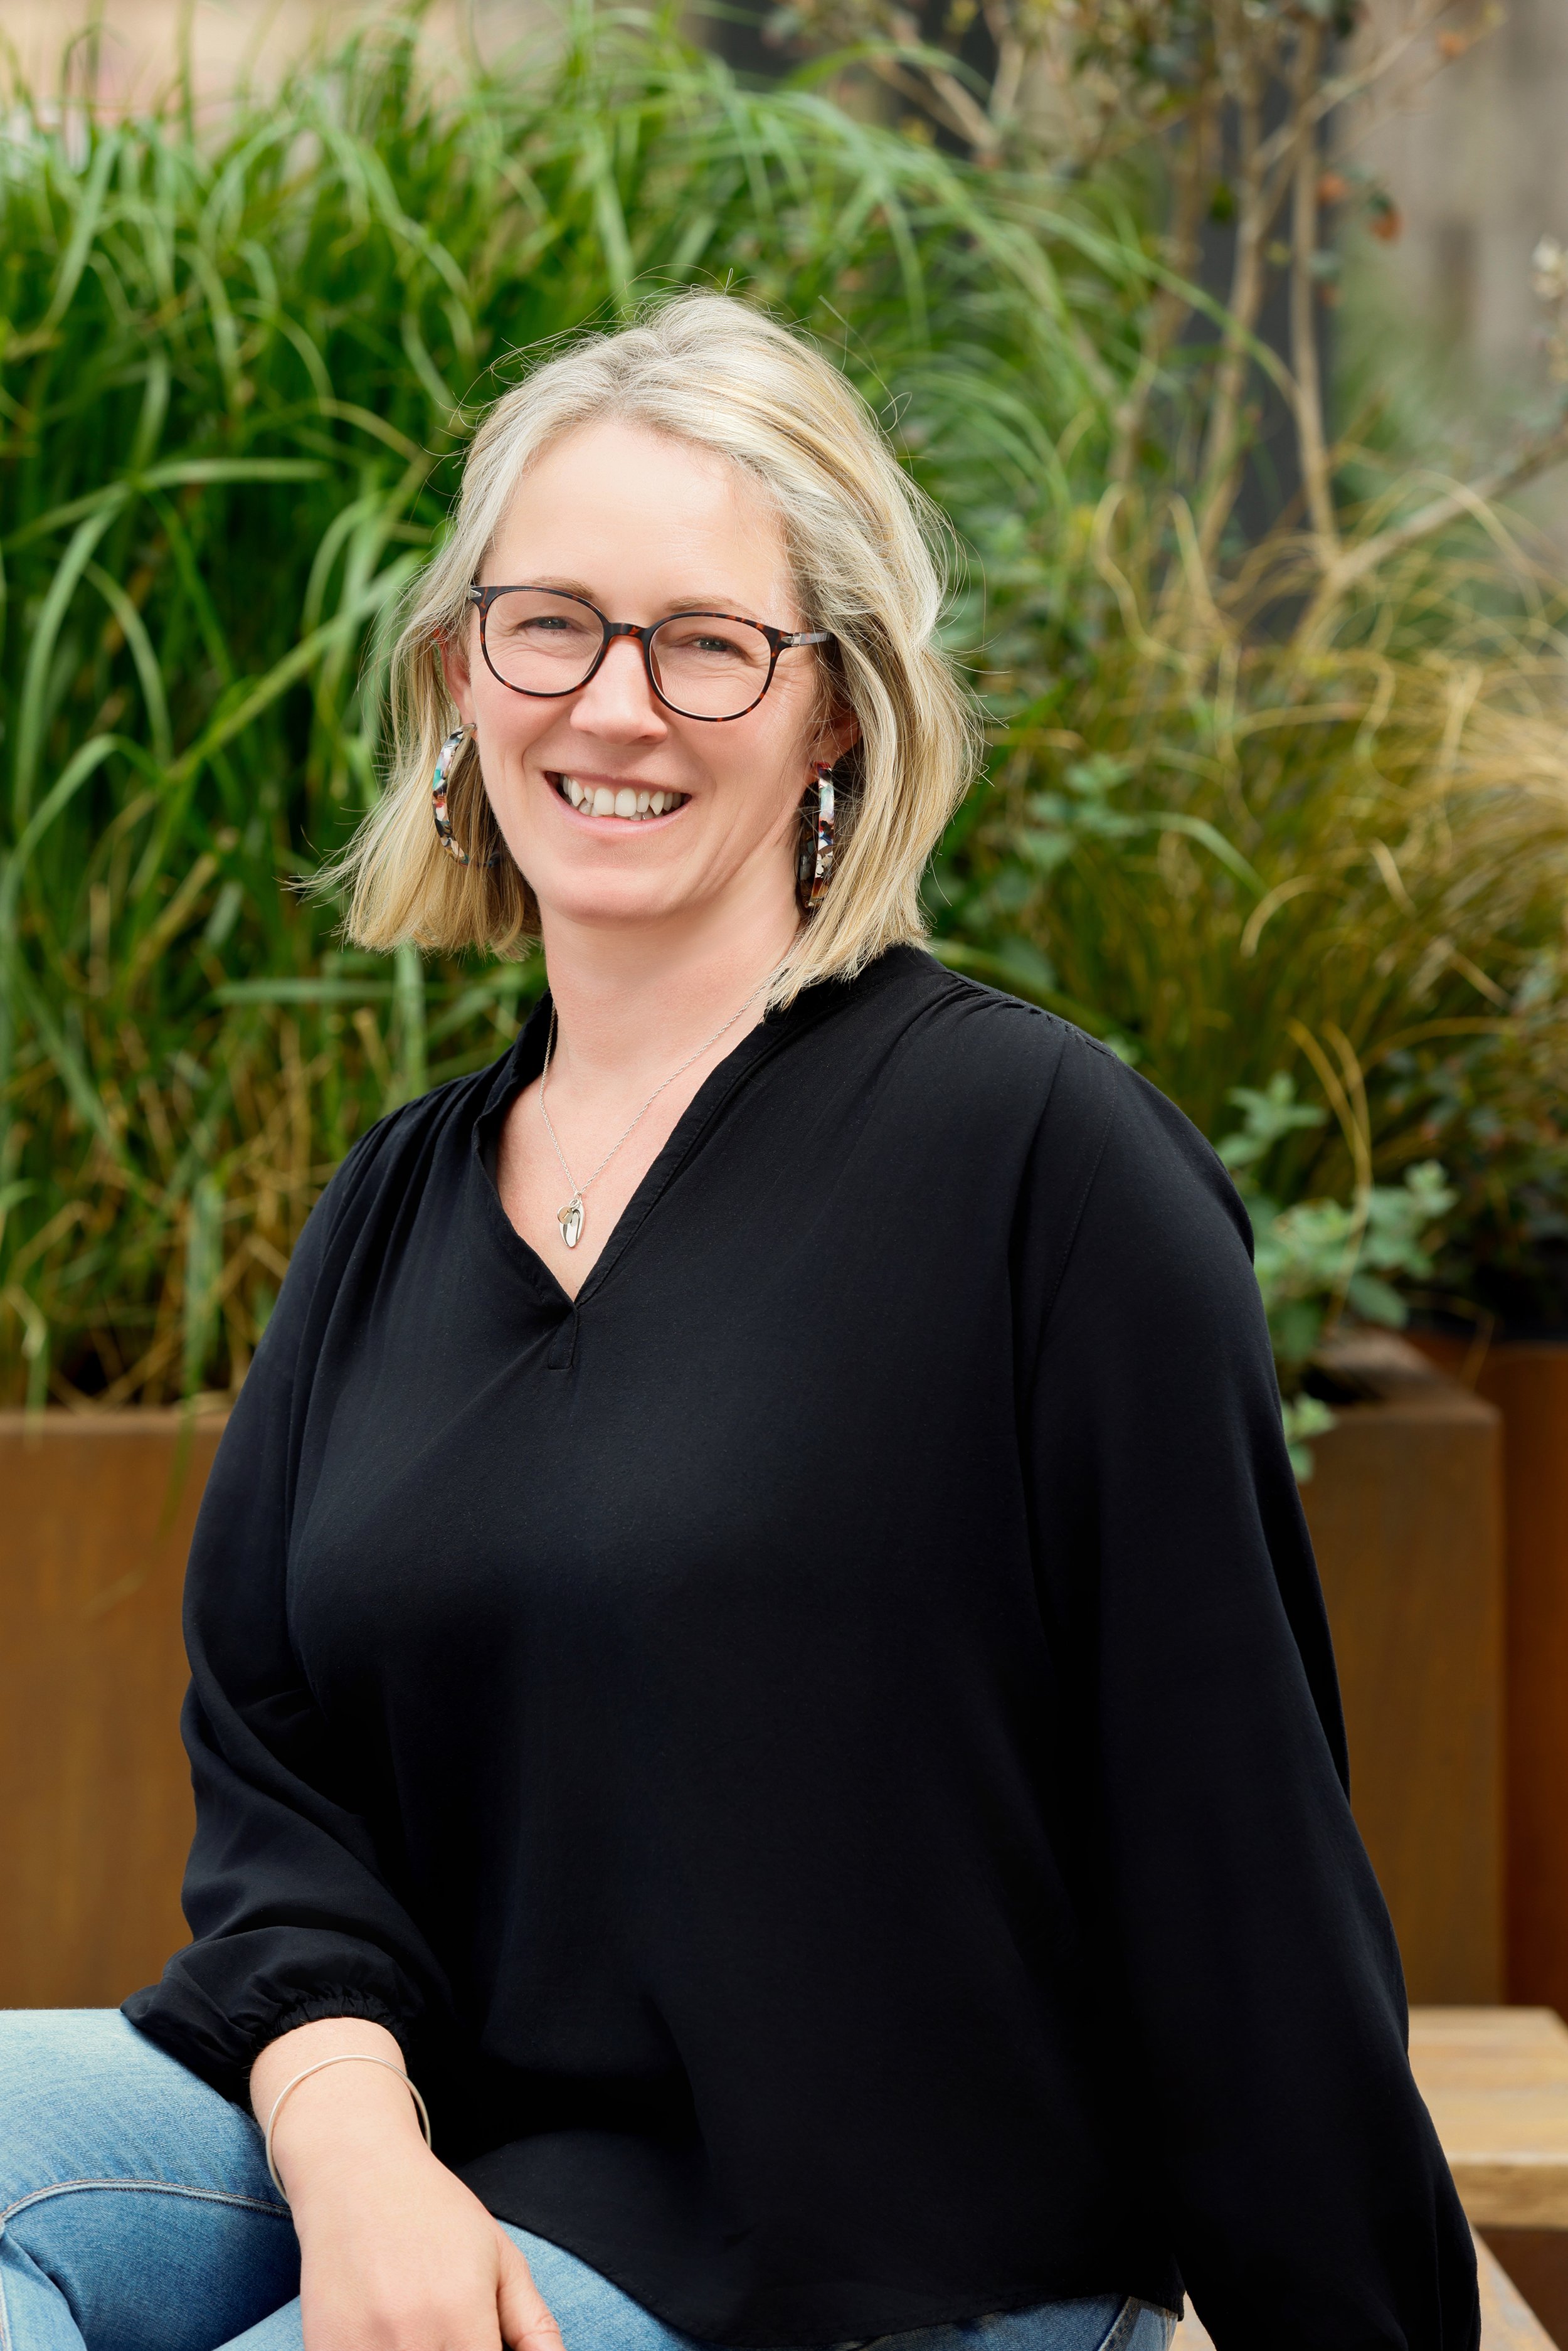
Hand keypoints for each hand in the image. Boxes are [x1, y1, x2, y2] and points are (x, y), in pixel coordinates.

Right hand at [291, 2132, 561, 2350]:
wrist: (355, 2174)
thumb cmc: (436, 2214)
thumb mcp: (499, 2257)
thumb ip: (532, 2325)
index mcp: (460, 2316)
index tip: (485, 2344)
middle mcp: (408, 2340)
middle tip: (456, 2331)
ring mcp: (357, 2350)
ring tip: (424, 2328)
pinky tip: (386, 2330)